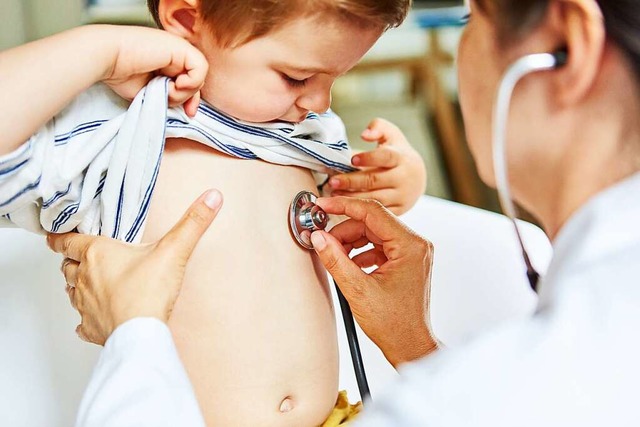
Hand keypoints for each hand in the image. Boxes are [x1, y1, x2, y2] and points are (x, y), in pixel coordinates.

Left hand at [47, 190, 222, 345]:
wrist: (141, 334)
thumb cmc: (149, 292)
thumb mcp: (174, 250)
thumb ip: (193, 221)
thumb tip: (212, 197)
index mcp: (97, 254)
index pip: (67, 241)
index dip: (59, 237)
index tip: (54, 235)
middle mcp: (84, 278)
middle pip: (67, 266)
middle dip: (72, 261)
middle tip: (80, 256)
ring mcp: (85, 305)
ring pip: (71, 292)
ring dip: (77, 286)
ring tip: (89, 283)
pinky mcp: (92, 328)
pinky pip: (82, 323)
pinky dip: (85, 319)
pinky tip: (93, 319)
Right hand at [99, 25, 207, 116]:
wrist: (106, 58)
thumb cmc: (120, 74)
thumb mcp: (151, 91)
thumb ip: (170, 96)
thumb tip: (188, 109)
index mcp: (168, 62)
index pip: (192, 83)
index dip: (192, 100)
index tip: (188, 114)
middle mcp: (175, 54)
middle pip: (197, 81)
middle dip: (188, 98)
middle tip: (172, 101)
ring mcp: (179, 49)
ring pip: (199, 77)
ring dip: (184, 92)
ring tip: (164, 90)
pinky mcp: (180, 47)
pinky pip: (200, 68)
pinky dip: (191, 82)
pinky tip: (175, 83)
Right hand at [310, 197, 437, 367]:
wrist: (409, 346)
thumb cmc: (394, 324)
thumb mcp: (358, 290)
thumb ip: (336, 260)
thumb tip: (318, 237)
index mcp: (410, 246)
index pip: (372, 212)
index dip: (343, 206)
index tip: (323, 204)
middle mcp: (415, 244)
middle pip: (371, 222)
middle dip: (344, 230)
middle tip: (323, 240)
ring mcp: (412, 252)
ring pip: (373, 233)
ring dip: (351, 241)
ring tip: (335, 256)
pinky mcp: (406, 260)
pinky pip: (378, 245)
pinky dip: (360, 251)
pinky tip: (348, 264)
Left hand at [327, 118, 426, 214]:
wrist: (418, 178)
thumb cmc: (397, 153)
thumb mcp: (391, 135)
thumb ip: (377, 128)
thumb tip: (365, 134)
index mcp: (402, 158)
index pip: (386, 157)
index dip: (369, 158)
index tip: (351, 159)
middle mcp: (404, 178)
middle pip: (375, 180)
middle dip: (352, 181)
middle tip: (332, 181)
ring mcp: (402, 196)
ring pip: (375, 199)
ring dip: (352, 197)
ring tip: (334, 193)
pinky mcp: (398, 210)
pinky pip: (377, 213)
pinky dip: (360, 211)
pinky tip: (344, 206)